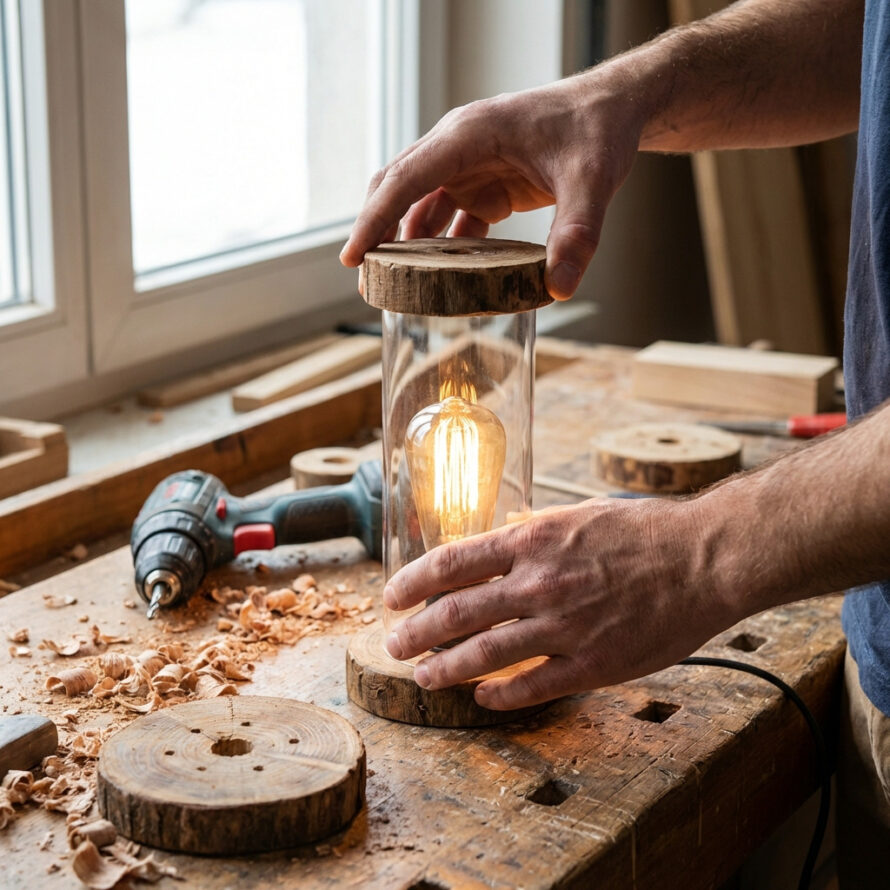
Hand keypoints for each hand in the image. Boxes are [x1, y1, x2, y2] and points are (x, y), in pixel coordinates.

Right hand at [340, 72, 648, 298]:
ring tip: (393, 286)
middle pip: (399, 188)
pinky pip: (449, 219)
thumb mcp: (592, 180)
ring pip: (420, 206)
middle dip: (377, 232)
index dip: (375, 218)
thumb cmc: (597, 130)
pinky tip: (438, 279)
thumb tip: (559, 287)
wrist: (613, 110)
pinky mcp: (484, 185)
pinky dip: (440, 248)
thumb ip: (577, 233)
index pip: (406, 178)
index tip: (354, 256)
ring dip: (405, 243)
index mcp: (468, 135)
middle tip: (364, 279)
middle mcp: (458, 148)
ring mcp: (469, 167)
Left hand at [383, 497, 736, 709]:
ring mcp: (562, 627)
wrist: (703, 560)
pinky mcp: (591, 665)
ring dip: (444, 669)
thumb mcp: (577, 516)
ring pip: (483, 656)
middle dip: (415, 633)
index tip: (391, 597)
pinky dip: (499, 696)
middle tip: (394, 645)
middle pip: (455, 613)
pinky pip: (531, 686)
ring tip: (424, 676)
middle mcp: (537, 584)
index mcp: (531, 542)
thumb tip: (497, 543)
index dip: (413, 582)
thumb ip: (532, 534)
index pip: (451, 563)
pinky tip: (482, 699)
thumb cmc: (643, 533)